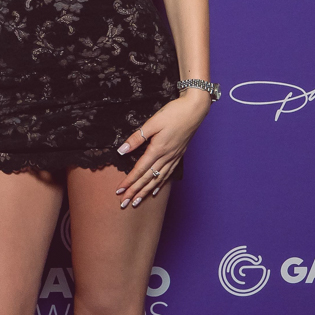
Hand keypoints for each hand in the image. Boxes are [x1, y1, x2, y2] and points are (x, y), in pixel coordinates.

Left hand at [114, 91, 211, 207]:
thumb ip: (137, 138)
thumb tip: (122, 150)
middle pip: (147, 178)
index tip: (119, 191)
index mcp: (158, 149)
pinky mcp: (179, 156)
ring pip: (158, 179)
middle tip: (124, 204)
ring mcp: (174, 157)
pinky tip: (154, 190)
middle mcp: (166, 157)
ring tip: (137, 202)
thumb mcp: (152, 123)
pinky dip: (159, 184)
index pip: (140, 170)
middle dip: (135, 192)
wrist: (195, 110)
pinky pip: (167, 175)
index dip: (129, 181)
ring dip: (146, 192)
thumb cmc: (174, 113)